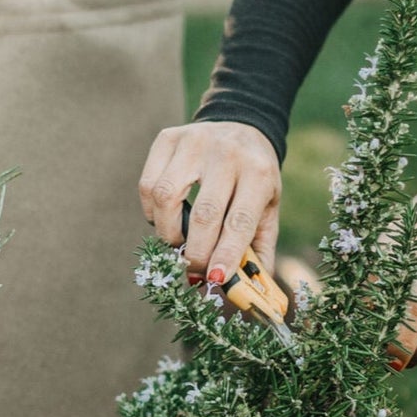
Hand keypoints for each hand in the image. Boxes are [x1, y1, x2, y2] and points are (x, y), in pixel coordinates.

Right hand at [138, 122, 281, 281]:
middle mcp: (226, 153)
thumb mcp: (268, 207)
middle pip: (203, 215)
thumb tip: (252, 291)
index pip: (238, 221)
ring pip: (166, 198)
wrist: (242, 125)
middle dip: (195, 252)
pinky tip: (165, 217)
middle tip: (193, 270)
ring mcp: (194, 141)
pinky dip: (152, 211)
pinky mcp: (168, 138)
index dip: (225, 255)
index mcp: (258, 172)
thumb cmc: (254, 177)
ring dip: (168, 232)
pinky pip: (148, 184)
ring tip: (178, 241)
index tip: (214, 279)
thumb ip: (259, 248)